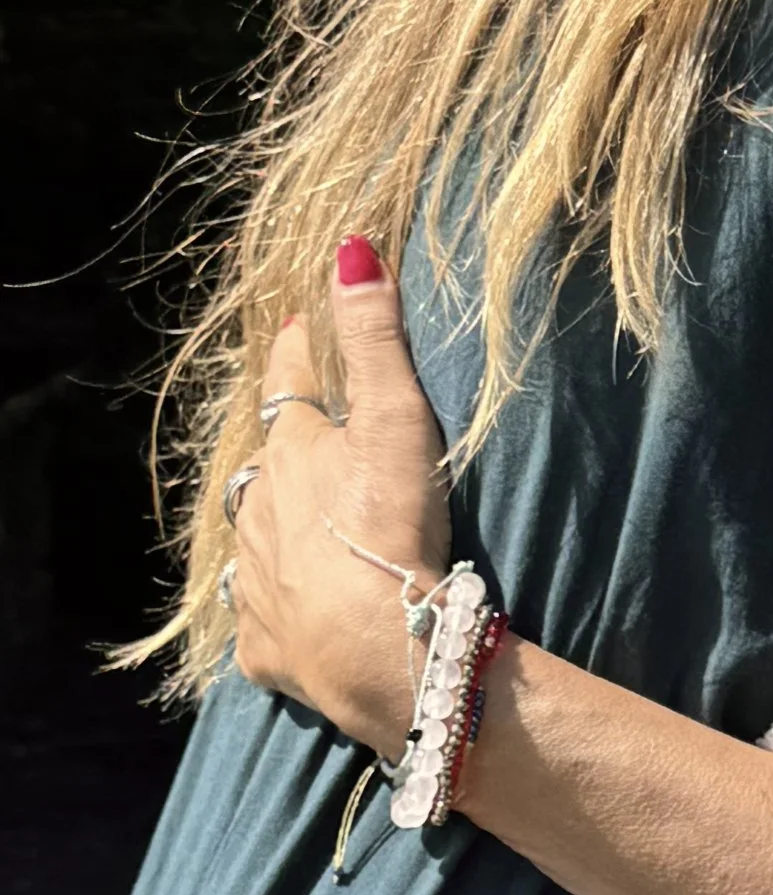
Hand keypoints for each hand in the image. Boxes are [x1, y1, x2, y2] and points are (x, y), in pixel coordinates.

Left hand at [227, 249, 453, 751]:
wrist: (377, 648)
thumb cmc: (387, 527)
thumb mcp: (394, 421)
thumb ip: (375, 336)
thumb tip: (351, 245)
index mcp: (292, 453)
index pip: (290, 387)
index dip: (297, 356)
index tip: (295, 333)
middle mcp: (259, 510)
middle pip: (266, 469)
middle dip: (284, 456)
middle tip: (304, 450)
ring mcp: (256, 582)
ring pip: (257, 543)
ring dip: (276, 533)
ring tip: (303, 536)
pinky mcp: (265, 645)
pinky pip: (266, 621)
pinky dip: (281, 612)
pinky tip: (299, 620)